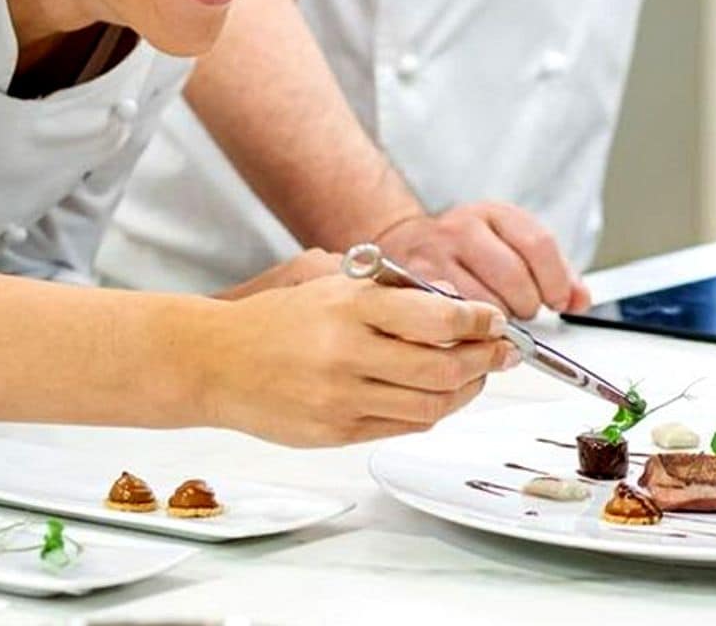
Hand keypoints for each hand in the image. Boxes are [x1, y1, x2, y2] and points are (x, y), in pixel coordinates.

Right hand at [203, 256, 517, 446]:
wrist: (214, 361)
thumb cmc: (273, 319)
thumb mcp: (327, 283)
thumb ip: (386, 293)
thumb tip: (453, 307)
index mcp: (347, 306)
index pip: (437, 318)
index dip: (479, 322)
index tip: (495, 321)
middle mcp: (346, 353)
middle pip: (444, 368)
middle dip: (485, 361)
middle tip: (501, 352)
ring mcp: (341, 398)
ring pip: (430, 405)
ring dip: (464, 391)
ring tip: (474, 376)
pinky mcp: (335, 432)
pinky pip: (402, 426)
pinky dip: (430, 411)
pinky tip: (435, 396)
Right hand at [375, 203, 590, 319]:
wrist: (405, 241)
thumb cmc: (465, 248)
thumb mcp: (511, 243)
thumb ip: (553, 271)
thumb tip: (580, 300)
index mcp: (494, 214)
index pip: (538, 244)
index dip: (555, 281)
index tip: (558, 300)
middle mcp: (462, 228)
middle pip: (513, 276)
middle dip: (527, 304)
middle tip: (523, 310)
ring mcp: (435, 255)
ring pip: (483, 302)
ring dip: (498, 321)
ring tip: (496, 318)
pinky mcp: (415, 283)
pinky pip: (453, 316)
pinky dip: (469, 330)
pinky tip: (473, 328)